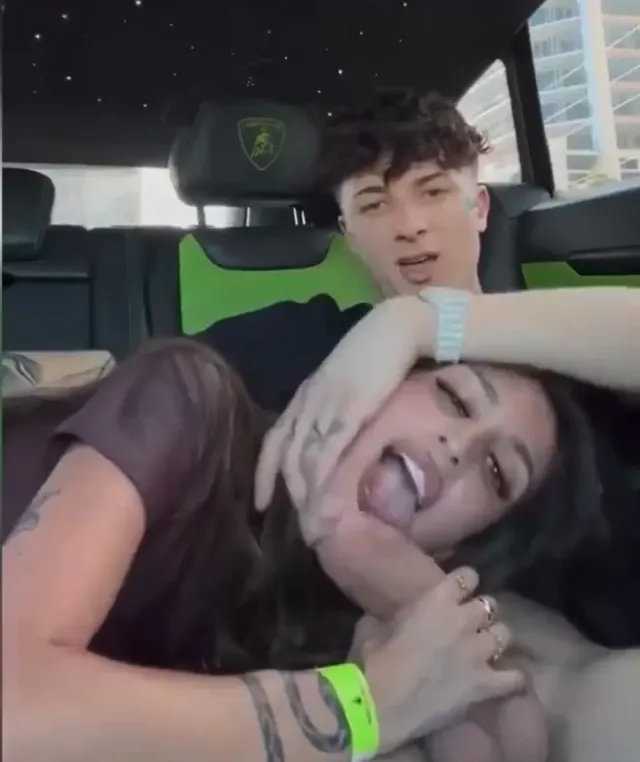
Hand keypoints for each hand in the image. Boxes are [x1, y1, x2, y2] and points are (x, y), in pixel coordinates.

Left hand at [254, 296, 432, 510]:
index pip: (272, 441)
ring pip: (304, 458)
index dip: (263, 475)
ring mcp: (327, 408)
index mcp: (303, 398)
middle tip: (297, 524)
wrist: (393, 330)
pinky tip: (325, 499)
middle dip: (288, 493)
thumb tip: (331, 441)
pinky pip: (329, 450)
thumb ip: (331, 409)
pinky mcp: (351, 411)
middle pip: (286, 456)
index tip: (260, 504)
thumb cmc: (370, 355)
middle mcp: (307, 405)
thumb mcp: (341, 385)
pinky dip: (323, 478)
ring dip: (305, 493)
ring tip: (312, 522)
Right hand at [355, 568, 525, 754]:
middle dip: (481, 612)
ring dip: (495, 639)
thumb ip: (393, 615)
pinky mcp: (486, 684)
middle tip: (469, 623)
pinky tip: (504, 678)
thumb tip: (387, 615)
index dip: (466, 582)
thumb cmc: (372, 660)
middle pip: (489, 604)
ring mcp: (478, 652)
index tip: (460, 589)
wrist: (380, 703)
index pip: (467, 576)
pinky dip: (512, 677)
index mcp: (437, 599)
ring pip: (505, 634)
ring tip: (486, 648)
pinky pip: (514, 677)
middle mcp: (464, 619)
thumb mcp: (375, 625)